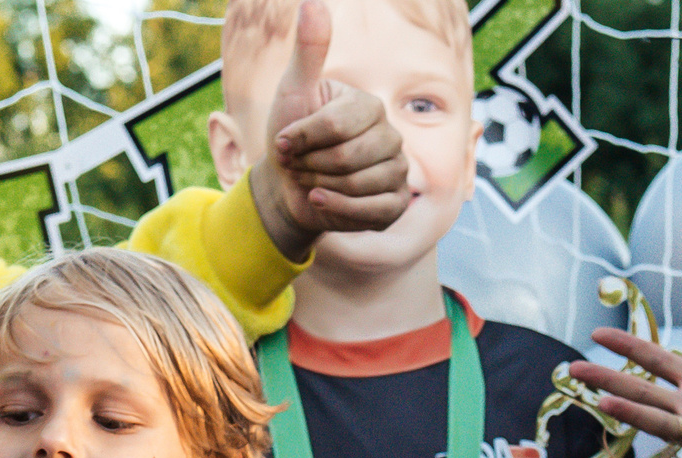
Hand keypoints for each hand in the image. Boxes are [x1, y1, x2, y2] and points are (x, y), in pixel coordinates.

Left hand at [247, 0, 410, 257]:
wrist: (288, 186)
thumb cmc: (290, 136)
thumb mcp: (293, 91)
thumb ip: (308, 51)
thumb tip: (313, 1)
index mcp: (370, 107)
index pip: (337, 125)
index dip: (302, 137)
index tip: (283, 142)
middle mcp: (391, 137)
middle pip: (348, 158)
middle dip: (310, 165)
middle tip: (298, 164)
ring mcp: (397, 173)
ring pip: (358, 185)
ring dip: (320, 187)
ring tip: (311, 180)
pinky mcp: (394, 206)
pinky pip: (371, 212)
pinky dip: (338, 209)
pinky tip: (319, 201)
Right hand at [566, 309, 681, 457]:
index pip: (653, 359)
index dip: (627, 345)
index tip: (596, 334)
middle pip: (639, 388)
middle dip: (607, 379)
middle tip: (573, 369)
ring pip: (654, 418)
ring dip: (629, 411)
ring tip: (602, 404)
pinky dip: (680, 443)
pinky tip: (666, 440)